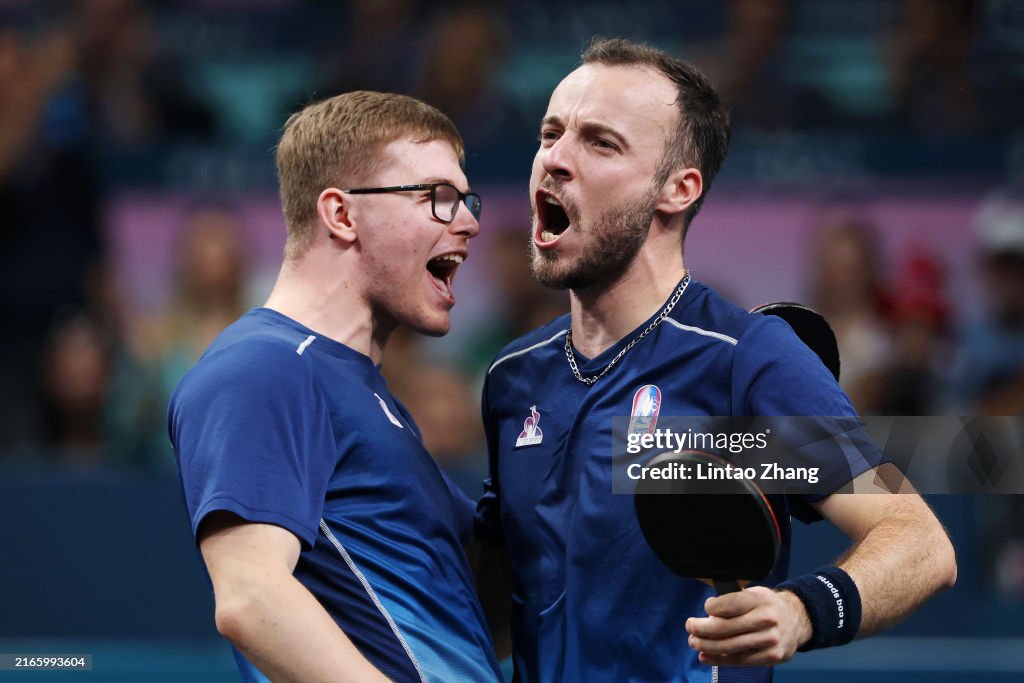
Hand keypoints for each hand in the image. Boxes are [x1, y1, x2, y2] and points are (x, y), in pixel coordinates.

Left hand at [685, 587, 811, 666]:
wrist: (798, 619)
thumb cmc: (768, 605)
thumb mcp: (754, 593)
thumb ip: (733, 601)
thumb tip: (709, 615)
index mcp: (759, 598)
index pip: (728, 604)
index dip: (711, 607)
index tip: (705, 609)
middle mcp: (766, 619)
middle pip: (725, 627)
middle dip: (702, 629)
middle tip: (690, 627)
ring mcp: (770, 639)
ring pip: (730, 646)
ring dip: (707, 646)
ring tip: (694, 642)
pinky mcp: (771, 656)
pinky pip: (740, 660)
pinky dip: (719, 659)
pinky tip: (706, 656)